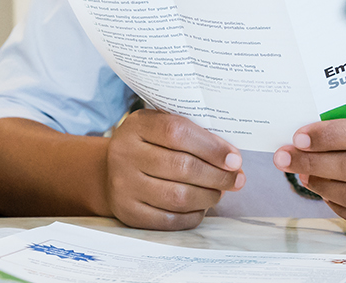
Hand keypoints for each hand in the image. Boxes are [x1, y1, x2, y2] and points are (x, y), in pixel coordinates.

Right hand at [104, 110, 245, 229]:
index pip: (178, 132)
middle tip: (236, 179)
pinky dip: (194, 215)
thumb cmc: (148, 147)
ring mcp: (123, 185)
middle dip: (218, 176)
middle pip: (182, 166)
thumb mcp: (161, 128)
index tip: (234, 159)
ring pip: (179, 196)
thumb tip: (231, 160)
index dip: (211, 147)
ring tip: (219, 192)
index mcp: (136, 126)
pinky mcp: (129, 212)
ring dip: (209, 196)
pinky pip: (170, 220)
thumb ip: (193, 135)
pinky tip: (201, 206)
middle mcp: (125, 154)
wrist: (110, 172)